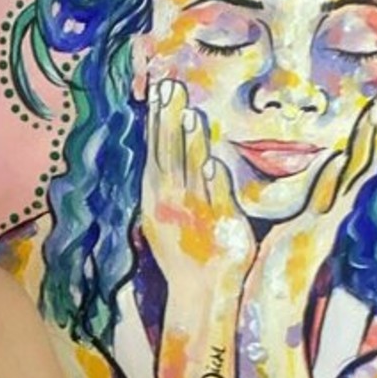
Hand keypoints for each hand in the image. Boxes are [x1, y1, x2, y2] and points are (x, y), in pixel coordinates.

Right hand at [140, 79, 256, 294]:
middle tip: (170, 87)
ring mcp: (195, 214)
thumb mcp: (165, 212)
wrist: (200, 290)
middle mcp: (172, 202)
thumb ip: (168, 178)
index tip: (159, 88)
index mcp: (157, 196)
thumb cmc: (186, 249)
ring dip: (190, 145)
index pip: (156, 149)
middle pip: (169, 154)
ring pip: (192, 173)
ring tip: (191, 115)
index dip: (157, 119)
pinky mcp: (220, 226)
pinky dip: (213, 183)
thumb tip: (170, 141)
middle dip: (168, 121)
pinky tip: (213, 163)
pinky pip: (217, 200)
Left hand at [247, 77, 376, 301]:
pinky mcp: (315, 235)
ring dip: (371, 140)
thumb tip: (333, 159)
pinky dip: (337, 179)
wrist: (275, 308)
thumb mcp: (305, 217)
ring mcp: (330, 222)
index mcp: (335, 204)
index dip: (374, 128)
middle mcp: (339, 210)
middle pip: (366, 158)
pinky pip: (329, 203)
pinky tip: (341, 156)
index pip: (360, 158)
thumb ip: (322, 190)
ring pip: (355, 174)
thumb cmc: (285, 266)